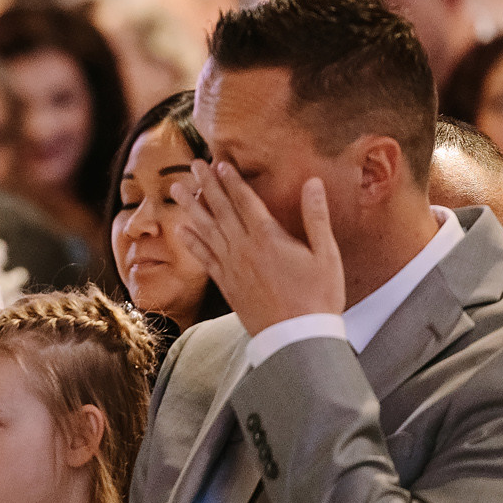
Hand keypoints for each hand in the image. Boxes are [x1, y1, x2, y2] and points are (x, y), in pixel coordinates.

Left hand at [176, 162, 345, 338]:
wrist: (297, 339)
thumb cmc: (318, 297)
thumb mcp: (326, 255)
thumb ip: (316, 217)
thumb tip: (313, 183)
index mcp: (268, 238)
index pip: (245, 201)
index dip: (232, 180)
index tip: (219, 162)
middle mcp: (243, 249)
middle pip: (220, 209)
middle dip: (206, 185)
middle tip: (193, 164)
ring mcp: (231, 267)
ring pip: (206, 231)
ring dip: (191, 208)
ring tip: (176, 190)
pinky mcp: (226, 285)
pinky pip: (204, 258)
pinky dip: (192, 242)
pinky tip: (183, 230)